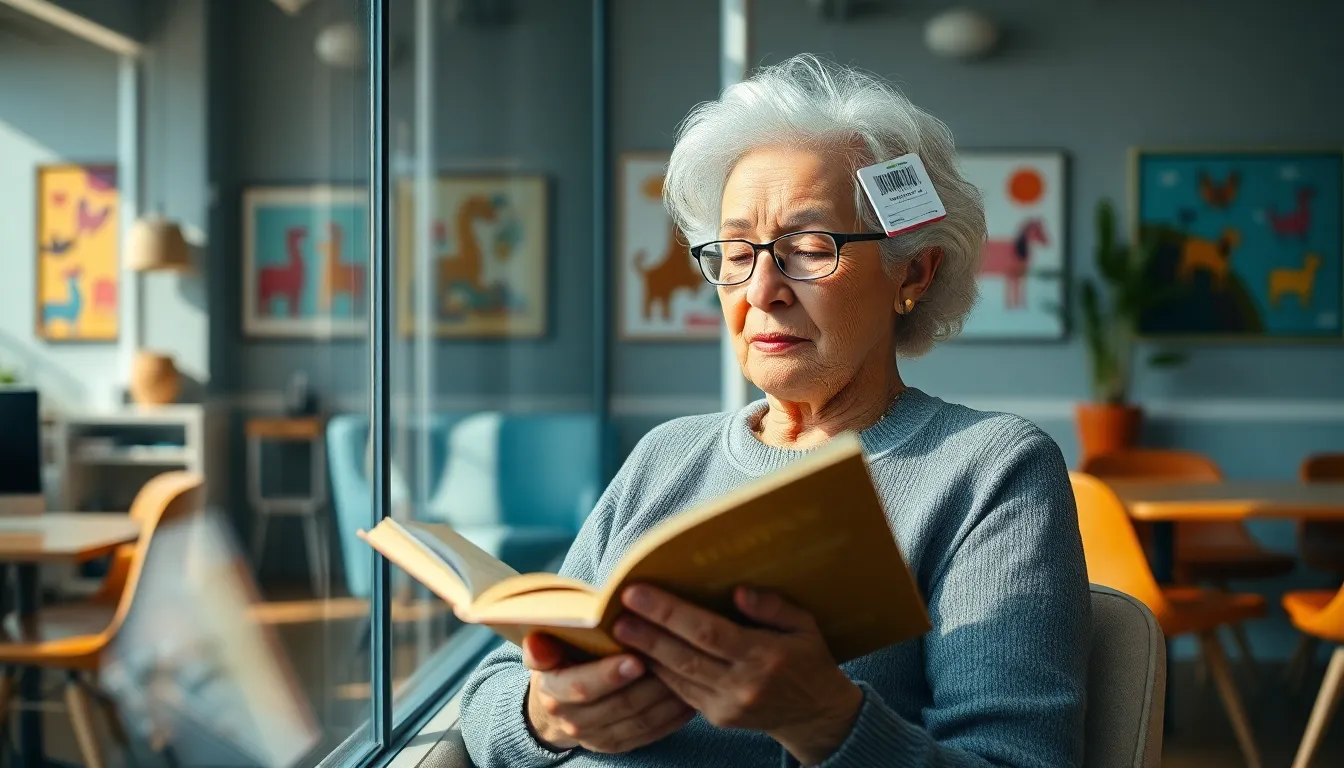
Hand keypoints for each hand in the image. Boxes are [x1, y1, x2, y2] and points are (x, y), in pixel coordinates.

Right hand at [522, 632, 694, 753]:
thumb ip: (541, 646)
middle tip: (677, 660)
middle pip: (619, 704)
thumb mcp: (543, 651)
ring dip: (667, 699)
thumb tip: (537, 640)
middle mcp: (573, 720)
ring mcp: (597, 737)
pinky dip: (673, 716)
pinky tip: (690, 696)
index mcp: (553, 691)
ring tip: (689, 674)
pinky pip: (651, 733)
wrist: (554, 707)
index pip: (582, 687)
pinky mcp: (618, 745)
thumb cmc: (557, 664)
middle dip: (650, 684)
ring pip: (640, 720)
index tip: (636, 659)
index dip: (609, 675)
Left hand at [613, 585, 862, 765]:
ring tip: (620, 630)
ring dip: (646, 654)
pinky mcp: (718, 718)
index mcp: (764, 655)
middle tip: (616, 614)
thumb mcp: (804, 625)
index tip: (638, 593)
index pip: (708, 631)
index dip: (669, 613)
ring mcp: (728, 705)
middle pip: (685, 656)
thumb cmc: (808, 659)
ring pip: (678, 677)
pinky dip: (659, 673)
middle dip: (647, 634)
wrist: (816, 714)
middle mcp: (742, 684)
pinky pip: (681, 693)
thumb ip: (773, 606)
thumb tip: (738, 592)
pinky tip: (640, 654)